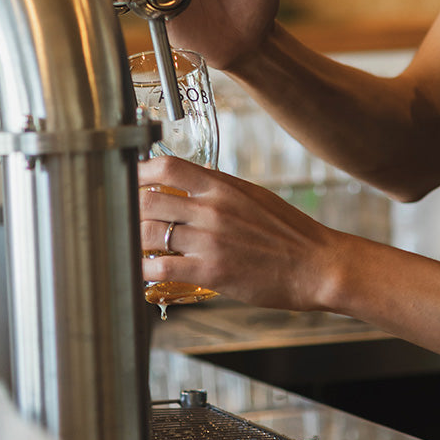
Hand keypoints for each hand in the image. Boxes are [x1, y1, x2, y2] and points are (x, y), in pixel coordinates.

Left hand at [139, 156, 343, 311]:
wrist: (317, 264)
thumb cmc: (288, 232)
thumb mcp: (252, 196)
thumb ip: (218, 191)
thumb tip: (187, 188)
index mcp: (222, 185)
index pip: (168, 166)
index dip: (139, 170)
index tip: (129, 178)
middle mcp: (212, 208)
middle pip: (149, 199)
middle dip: (128, 208)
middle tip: (122, 216)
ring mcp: (210, 239)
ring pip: (149, 233)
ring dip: (132, 240)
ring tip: (130, 245)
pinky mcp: (211, 271)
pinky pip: (161, 268)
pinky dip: (144, 270)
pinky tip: (143, 273)